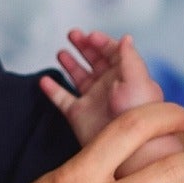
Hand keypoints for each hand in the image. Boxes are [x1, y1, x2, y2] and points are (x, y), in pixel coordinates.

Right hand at [40, 29, 163, 146]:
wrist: (132, 147)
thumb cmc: (139, 114)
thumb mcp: (137, 79)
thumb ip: (129, 57)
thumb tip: (126, 37)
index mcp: (125, 75)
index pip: (112, 52)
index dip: (100, 42)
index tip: (89, 36)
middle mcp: (109, 85)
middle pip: (94, 60)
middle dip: (83, 46)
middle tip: (72, 34)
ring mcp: (93, 99)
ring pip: (79, 77)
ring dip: (70, 64)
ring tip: (61, 53)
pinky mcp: (79, 114)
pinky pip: (62, 99)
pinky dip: (52, 90)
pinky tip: (44, 81)